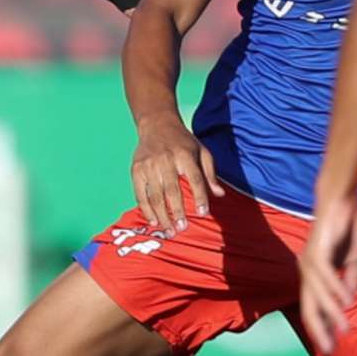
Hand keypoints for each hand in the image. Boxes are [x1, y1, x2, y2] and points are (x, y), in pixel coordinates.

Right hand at [129, 117, 218, 233]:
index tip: (204, 213)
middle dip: (178, 212)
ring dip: (162, 216)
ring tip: (169, 230)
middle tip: (183, 228)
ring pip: (155, 196)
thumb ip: (210, 173)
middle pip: (172, 190)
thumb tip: (220, 194)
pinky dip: (146, 209)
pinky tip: (154, 221)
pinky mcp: (136, 169)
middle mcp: (166, 160)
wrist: (157, 124)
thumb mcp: (202, 152)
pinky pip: (140, 194)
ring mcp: (149, 165)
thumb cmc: (183, 142)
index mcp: (185, 154)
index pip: (194, 178)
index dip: (200, 196)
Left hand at [297, 189, 356, 351]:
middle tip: (328, 351)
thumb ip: (350, 280)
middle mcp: (308, 272)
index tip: (331, 349)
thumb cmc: (348, 228)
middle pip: (310, 308)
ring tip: (343, 330)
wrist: (342, 199)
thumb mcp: (354, 259)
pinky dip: (336, 290)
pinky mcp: (318, 251)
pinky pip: (326, 276)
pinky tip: (347, 302)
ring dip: (332, 313)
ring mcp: (310, 262)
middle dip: (319, 331)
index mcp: (316, 277)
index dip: (322, 329)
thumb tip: (349, 302)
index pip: (316, 309)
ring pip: (318, 295)